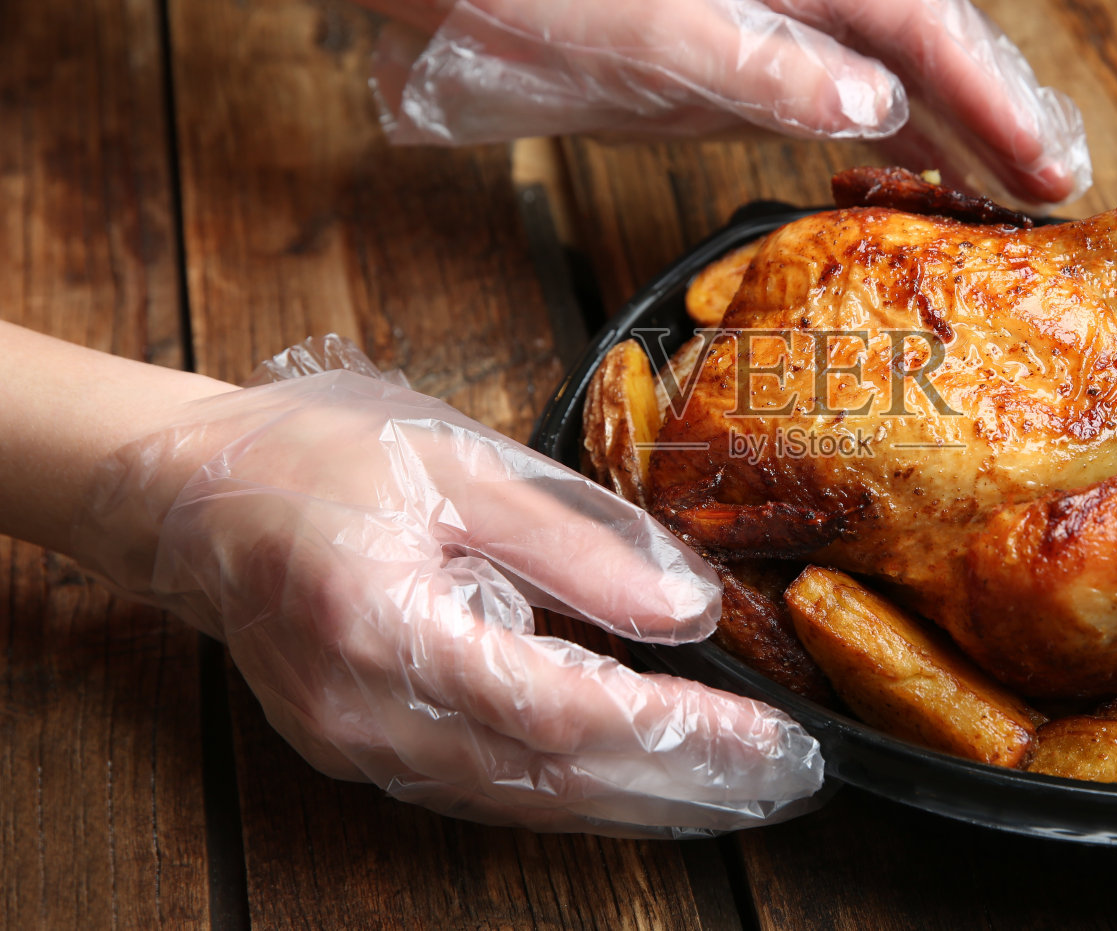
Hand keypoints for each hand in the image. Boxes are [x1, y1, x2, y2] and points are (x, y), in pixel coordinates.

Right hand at [74, 338, 822, 835]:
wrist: (191, 494)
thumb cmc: (318, 457)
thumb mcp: (459, 466)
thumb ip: (578, 543)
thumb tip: (688, 612)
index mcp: (391, 633)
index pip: (568, 710)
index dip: (677, 730)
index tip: (767, 734)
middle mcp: (374, 720)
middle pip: (556, 779)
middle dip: (683, 786)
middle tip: (782, 782)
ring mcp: (365, 749)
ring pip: (528, 801)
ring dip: (640, 802)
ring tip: (735, 794)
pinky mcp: (369, 750)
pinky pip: (490, 790)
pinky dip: (575, 791)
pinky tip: (637, 785)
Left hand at [375, 0, 1090, 205]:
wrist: (481, 0)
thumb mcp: (662, 34)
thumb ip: (767, 67)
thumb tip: (879, 104)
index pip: (926, 21)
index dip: (997, 87)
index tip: (1047, 153)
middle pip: (936, 46)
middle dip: (1007, 110)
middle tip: (1066, 182)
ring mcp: (784, 32)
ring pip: (905, 79)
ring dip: (969, 132)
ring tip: (1027, 189)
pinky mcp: (756, 77)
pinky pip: (855, 111)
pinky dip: (904, 147)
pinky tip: (927, 182)